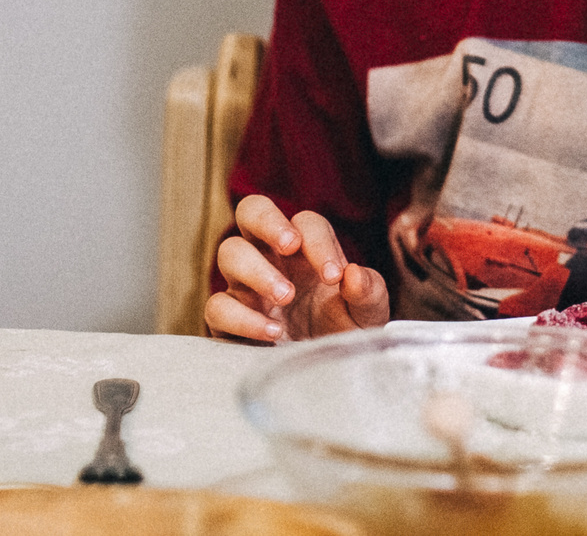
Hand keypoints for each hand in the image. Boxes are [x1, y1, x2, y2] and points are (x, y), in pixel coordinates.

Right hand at [205, 196, 389, 341]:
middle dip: (268, 221)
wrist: (325, 377)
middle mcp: (271, 258)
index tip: (333, 276)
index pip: (306, 222)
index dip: (318, 242)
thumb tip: (354, 274)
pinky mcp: (228, 320)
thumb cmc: (344, 334)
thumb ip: (369, 292)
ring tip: (286, 296)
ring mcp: (245, 286)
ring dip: (257, 270)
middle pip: (252, 210)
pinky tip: (273, 332)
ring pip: (230, 252)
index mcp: (306, 249)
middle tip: (290, 245)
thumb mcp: (367, 315)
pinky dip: (242, 317)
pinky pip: (218, 306)